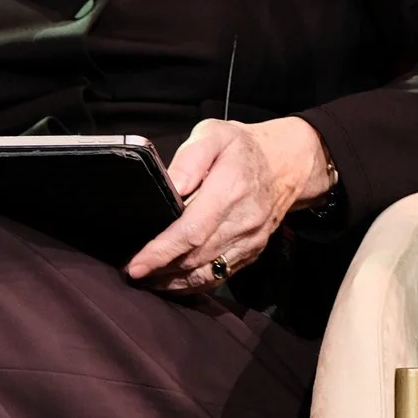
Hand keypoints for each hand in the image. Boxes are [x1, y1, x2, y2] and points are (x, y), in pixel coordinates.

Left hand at [124, 117, 328, 293]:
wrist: (286, 164)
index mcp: (230, 189)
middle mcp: (243, 220)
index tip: (136, 264)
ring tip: (147, 279)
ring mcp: (250, 240)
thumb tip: (172, 187)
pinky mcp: (253, 251)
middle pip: (195, 257)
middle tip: (131, 271)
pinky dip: (193, 283)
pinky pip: (219, 275)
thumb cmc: (243, 148)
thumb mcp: (214, 134)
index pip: (192, 231)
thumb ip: (190, 157)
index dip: (161, 252)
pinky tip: (172, 280)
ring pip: (206, 273)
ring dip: (173, 282)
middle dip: (159, 269)